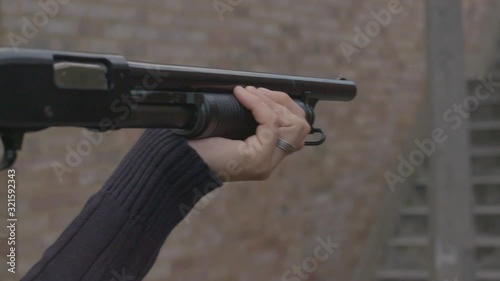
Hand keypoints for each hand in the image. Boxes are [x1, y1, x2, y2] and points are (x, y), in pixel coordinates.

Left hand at [187, 86, 310, 181]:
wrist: (181, 160)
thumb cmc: (199, 145)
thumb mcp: (231, 130)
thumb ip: (250, 120)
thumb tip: (258, 93)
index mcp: (265, 157)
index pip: (295, 131)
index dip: (283, 106)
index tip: (258, 92)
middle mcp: (270, 162)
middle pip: (300, 127)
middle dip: (283, 102)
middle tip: (258, 92)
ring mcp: (266, 162)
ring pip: (293, 125)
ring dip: (272, 102)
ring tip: (251, 93)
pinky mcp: (257, 158)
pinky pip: (270, 123)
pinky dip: (258, 104)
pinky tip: (242, 95)